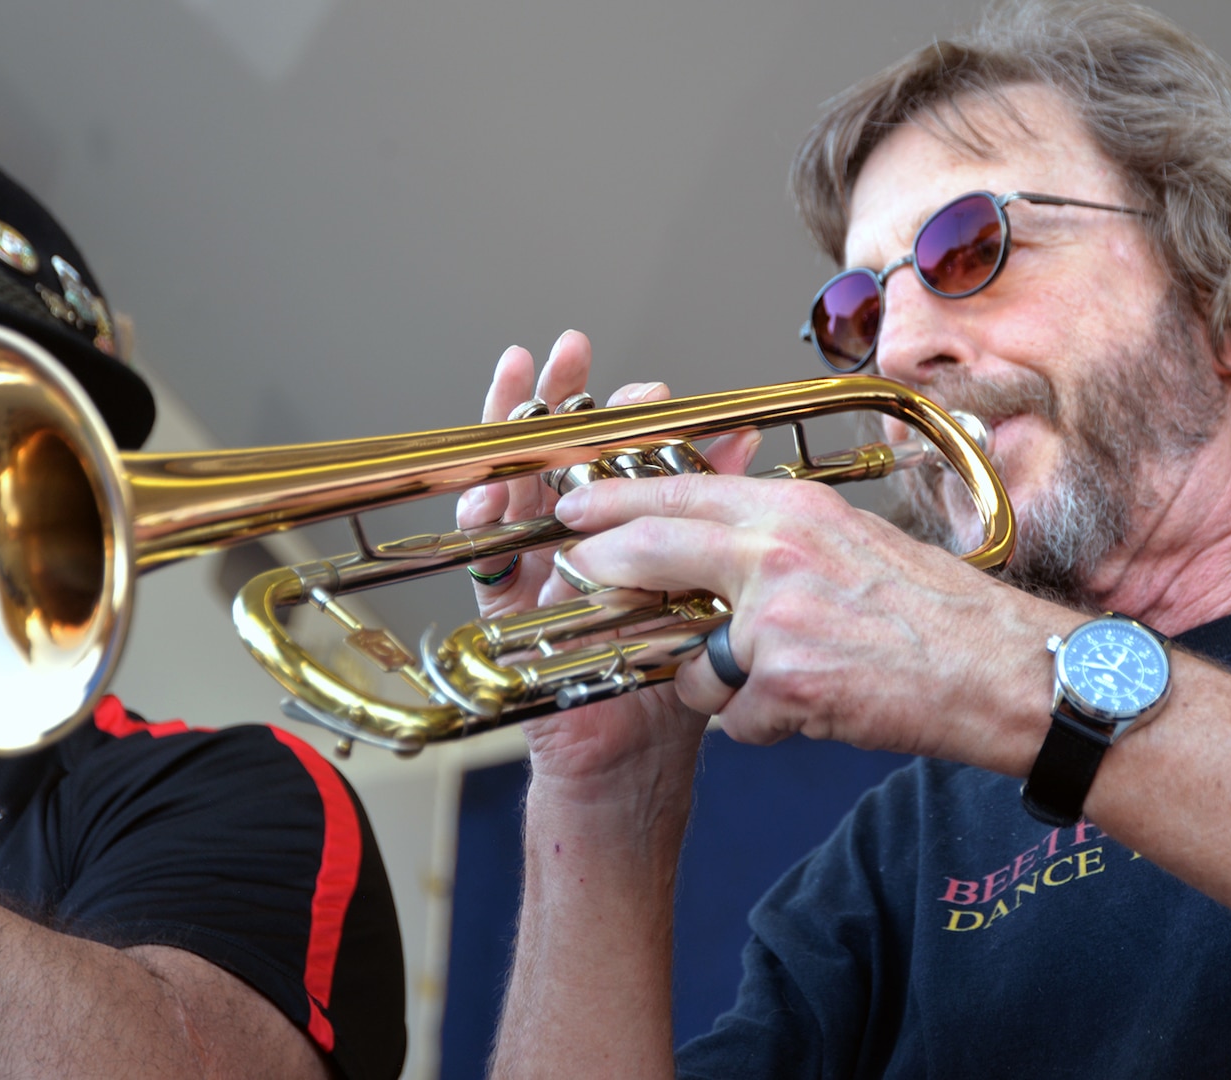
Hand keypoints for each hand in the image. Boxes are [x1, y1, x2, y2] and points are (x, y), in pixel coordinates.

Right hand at [455, 331, 757, 799]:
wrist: (633, 763)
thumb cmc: (672, 680)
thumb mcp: (706, 587)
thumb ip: (716, 512)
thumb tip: (743, 437)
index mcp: (630, 532)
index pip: (623, 454)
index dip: (629, 416)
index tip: (647, 388)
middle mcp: (579, 540)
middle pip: (563, 451)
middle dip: (562, 398)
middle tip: (568, 354)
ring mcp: (539, 566)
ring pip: (518, 482)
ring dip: (513, 434)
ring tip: (522, 389)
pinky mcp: (509, 602)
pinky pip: (489, 548)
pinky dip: (487, 512)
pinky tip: (493, 483)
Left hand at [546, 461, 1066, 774]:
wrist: (1001, 671)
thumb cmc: (941, 616)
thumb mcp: (854, 545)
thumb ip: (783, 544)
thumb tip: (723, 555)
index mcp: (796, 510)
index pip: (681, 491)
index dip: (616, 500)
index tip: (575, 507)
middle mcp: (777, 551)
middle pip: (650, 550)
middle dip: (603, 567)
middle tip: (577, 574)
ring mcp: (776, 617)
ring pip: (693, 660)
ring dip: (720, 685)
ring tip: (788, 684)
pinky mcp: (784, 682)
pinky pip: (737, 718)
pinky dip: (767, 726)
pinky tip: (818, 711)